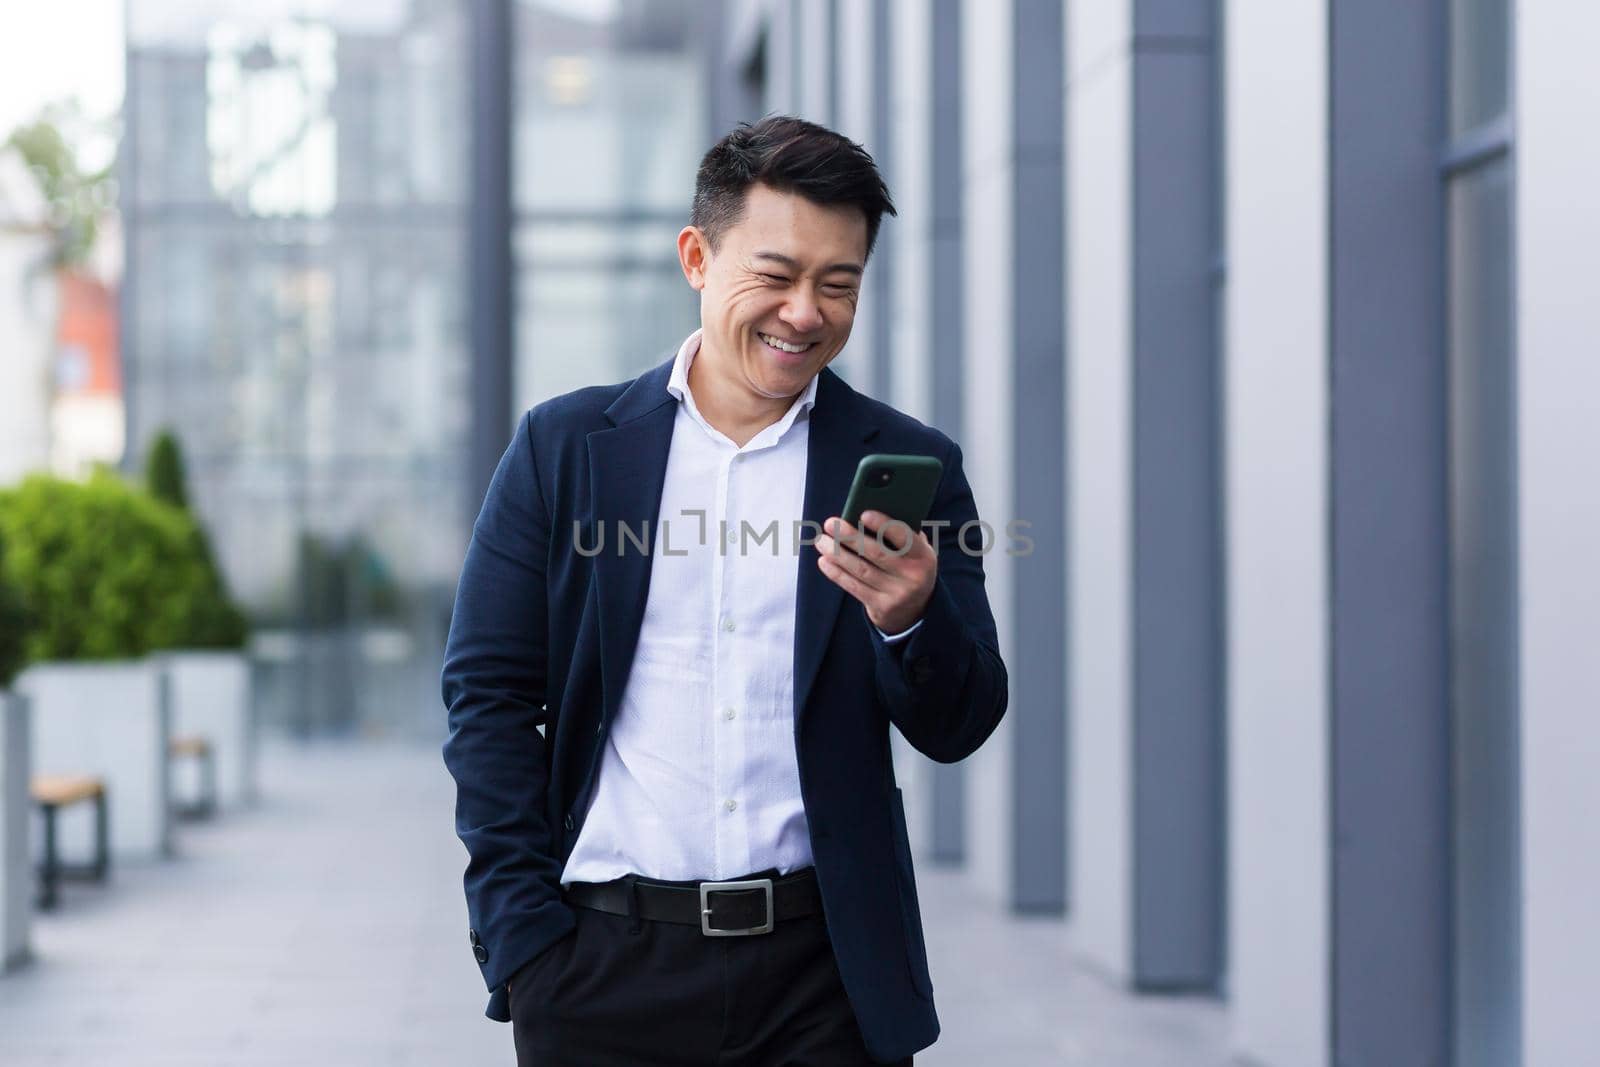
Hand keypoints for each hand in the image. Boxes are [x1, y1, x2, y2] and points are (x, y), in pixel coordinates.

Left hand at [815, 511, 936, 635]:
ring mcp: (897, 594)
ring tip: (821, 541)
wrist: (915, 610)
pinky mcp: (881, 607)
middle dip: (851, 537)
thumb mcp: (915, 551)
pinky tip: (824, 561)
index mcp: (923, 556)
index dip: (884, 525)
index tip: (863, 514)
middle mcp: (913, 576)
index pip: (904, 538)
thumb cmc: (908, 567)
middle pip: (877, 553)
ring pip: (862, 570)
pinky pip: (855, 587)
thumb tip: (871, 510)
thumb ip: (901, 533)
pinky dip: (837, 573)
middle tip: (830, 523)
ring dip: (838, 554)